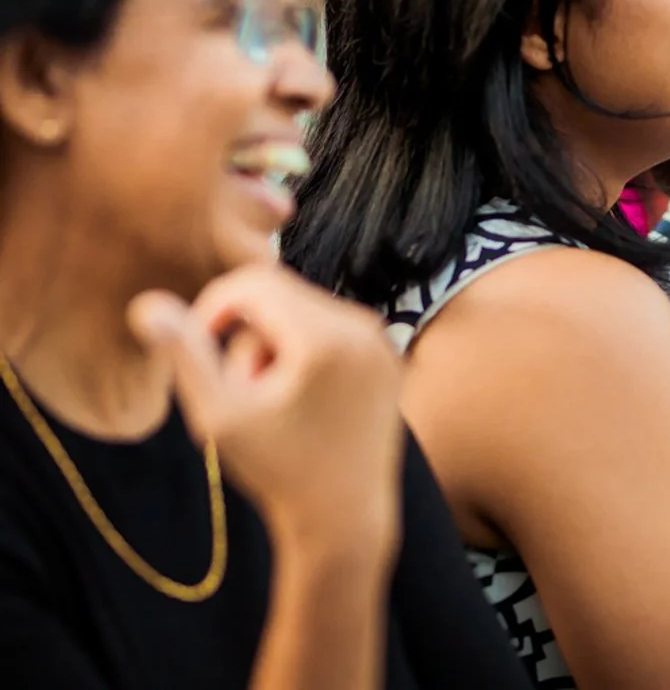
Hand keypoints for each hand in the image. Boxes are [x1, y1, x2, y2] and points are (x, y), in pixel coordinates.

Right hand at [128, 265, 403, 555]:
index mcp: (327, 337)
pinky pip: (331, 329)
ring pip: (304, 310)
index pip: (253, 283)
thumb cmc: (278, 472)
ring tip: (272, 402)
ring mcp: (382, 341)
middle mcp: (364, 328)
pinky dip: (304, 353)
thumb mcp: (218, 416)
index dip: (212, 310)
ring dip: (274, 346)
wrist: (344, 517)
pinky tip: (300, 402)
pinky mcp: (388, 356)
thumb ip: (185, 355)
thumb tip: (148, 304)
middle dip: (247, 334)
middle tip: (241, 392)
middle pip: (280, 294)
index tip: (197, 354)